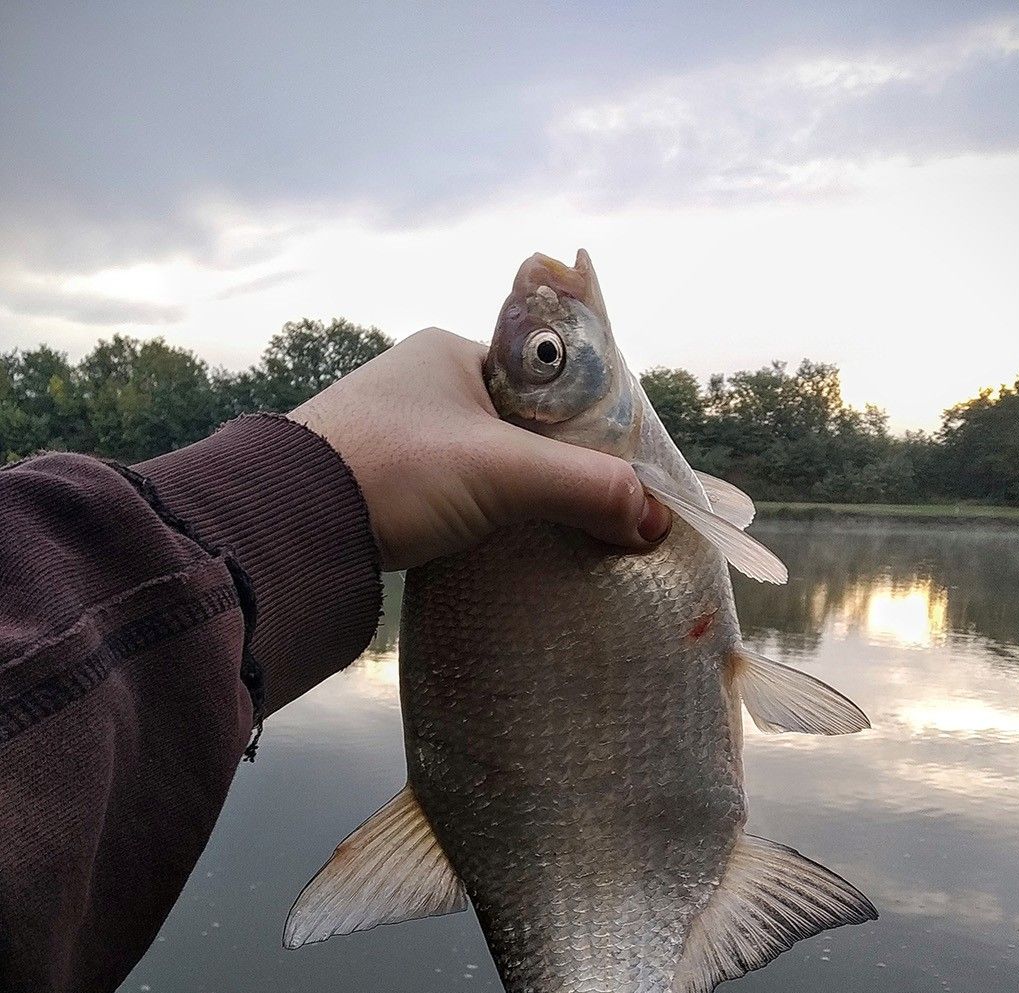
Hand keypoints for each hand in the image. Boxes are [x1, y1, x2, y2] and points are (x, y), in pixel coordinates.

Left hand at [288, 328, 669, 570]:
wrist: (287, 521)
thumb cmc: (395, 470)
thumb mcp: (505, 473)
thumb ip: (586, 487)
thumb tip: (654, 518)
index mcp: (452, 350)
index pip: (547, 380)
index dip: (588, 425)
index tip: (616, 469)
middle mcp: (422, 378)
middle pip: (520, 423)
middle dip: (555, 465)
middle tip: (592, 508)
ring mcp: (396, 428)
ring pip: (485, 458)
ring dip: (517, 492)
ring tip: (552, 530)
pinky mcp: (378, 475)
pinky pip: (452, 486)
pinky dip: (480, 510)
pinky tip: (498, 540)